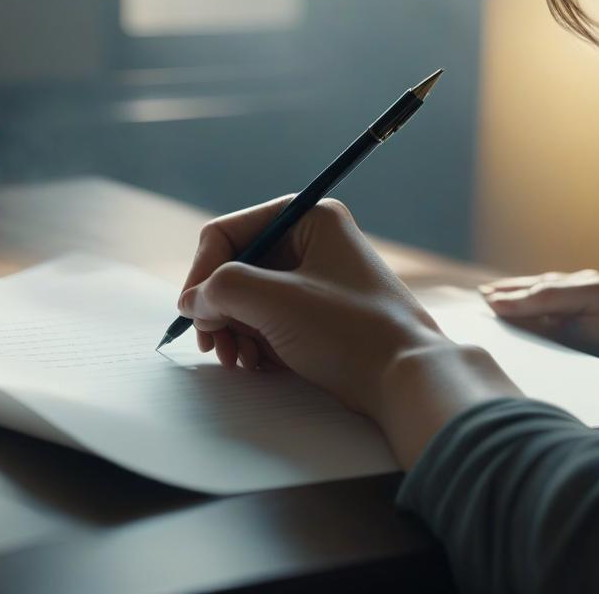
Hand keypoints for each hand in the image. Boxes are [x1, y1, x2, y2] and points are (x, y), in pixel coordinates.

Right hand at [177, 196, 521, 466]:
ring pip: (249, 299)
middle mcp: (312, 243)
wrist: (406, 379)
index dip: (202, 272)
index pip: (229, 232)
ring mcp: (315, 281)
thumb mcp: (275, 302)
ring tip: (239, 360)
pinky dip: (255, 343)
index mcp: (308, 219)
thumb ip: (222, 289)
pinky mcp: (318, 316)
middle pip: (236, 268)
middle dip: (219, 308)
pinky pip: (268, 321)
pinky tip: (258, 365)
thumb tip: (193, 301)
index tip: (193, 313)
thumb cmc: (350, 331)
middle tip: (213, 345)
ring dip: (234, 330)